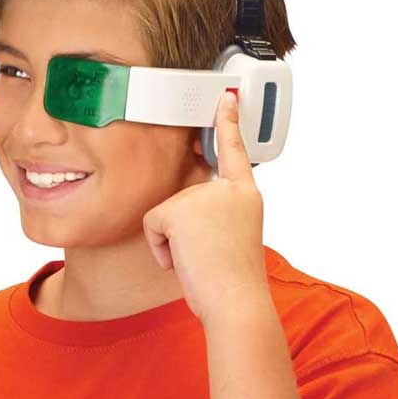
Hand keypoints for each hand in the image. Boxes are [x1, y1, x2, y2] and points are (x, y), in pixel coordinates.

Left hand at [142, 91, 266, 325]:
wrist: (236, 302)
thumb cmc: (234, 278)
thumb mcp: (233, 236)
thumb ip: (216, 213)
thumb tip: (187, 213)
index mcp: (245, 194)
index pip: (235, 150)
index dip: (229, 122)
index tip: (226, 97)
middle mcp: (227, 189)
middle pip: (183, 198)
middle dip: (185, 229)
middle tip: (209, 253)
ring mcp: (203, 196)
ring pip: (166, 213)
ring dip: (173, 240)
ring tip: (198, 258)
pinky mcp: (179, 208)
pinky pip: (153, 225)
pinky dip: (160, 247)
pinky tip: (181, 259)